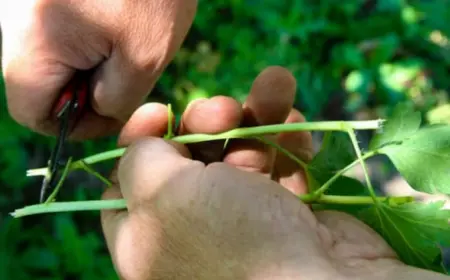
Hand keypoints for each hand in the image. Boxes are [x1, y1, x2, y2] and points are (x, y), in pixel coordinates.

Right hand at [0, 0, 196, 138]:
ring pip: (53, 58)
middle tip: (124, 70)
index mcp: (32, 45)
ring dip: (91, 62)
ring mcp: (25, 6)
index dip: (73, 124)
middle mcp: (14, 24)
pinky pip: (60, 32)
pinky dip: (90, 38)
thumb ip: (114, 98)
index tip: (109, 110)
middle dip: (86, 89)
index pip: (31, 113)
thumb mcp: (144, 55)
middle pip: (42, 85)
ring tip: (125, 40)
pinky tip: (118, 21)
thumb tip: (95, 111)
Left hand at [101, 66, 445, 278]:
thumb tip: (147, 142)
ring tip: (275, 89)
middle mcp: (195, 230)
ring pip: (241, 152)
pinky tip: (296, 120)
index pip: (130, 181)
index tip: (160, 112)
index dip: (142, 141)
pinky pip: (283, 163)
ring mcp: (246, 221)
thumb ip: (138, 159)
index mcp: (150, 237)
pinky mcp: (292, 212)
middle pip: (190, 158)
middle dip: (207, 122)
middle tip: (224, 110)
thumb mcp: (163, 194)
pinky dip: (289, 136)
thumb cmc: (231, 240)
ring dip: (256, 116)